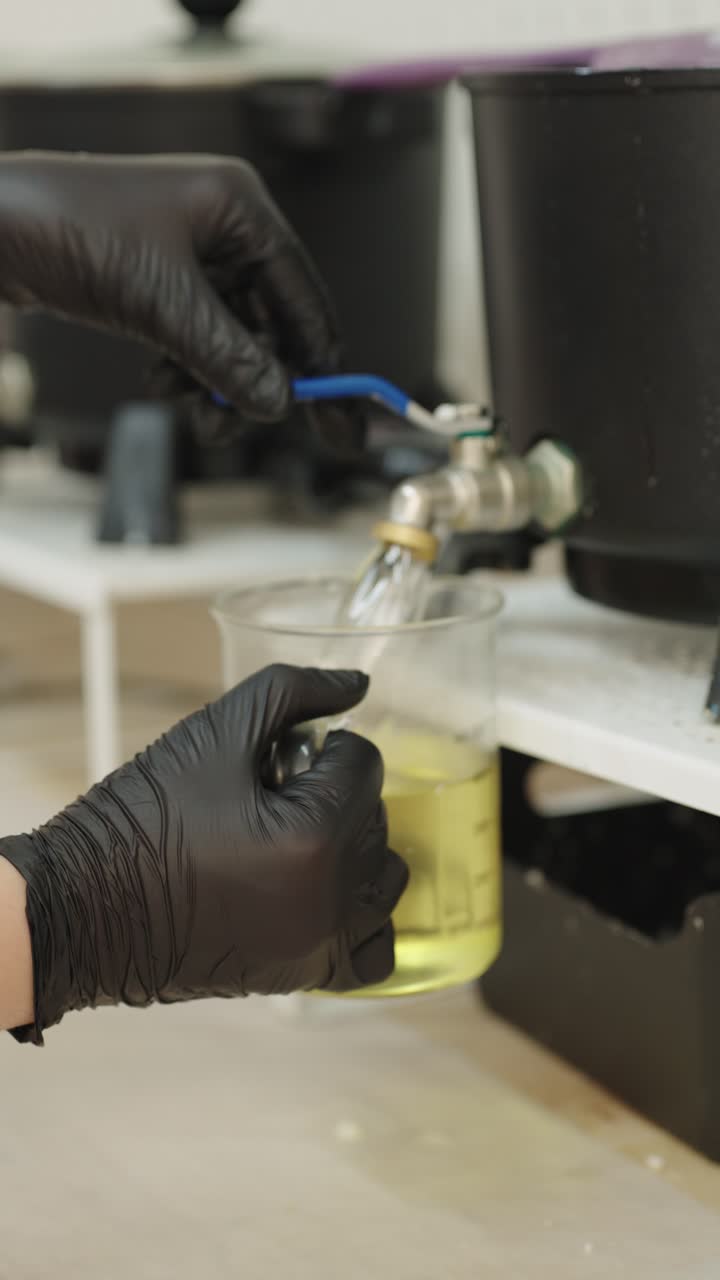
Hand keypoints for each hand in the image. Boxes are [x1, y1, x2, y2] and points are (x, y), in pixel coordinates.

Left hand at [0, 151, 345, 424]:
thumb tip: (278, 401)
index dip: (321, 361)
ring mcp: (188, 254)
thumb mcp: (166, 305)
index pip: (304, 295)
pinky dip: (188, 369)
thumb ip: (231, 358)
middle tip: (253, 423)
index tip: (337, 418)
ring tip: (195, 407)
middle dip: (258, 377)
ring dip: (217, 380)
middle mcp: (221, 226)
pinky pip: (195, 337)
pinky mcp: (156, 280)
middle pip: (270, 322)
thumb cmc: (72, 229)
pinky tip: (165, 383)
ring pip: (231, 337)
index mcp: (240, 208)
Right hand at [0, 665, 407, 1042]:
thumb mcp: (215, 731)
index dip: (326, 748)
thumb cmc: (143, 815)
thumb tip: (356, 684)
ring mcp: (319, 946)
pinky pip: (373, 951)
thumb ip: (295, 692)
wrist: (82, 905)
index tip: (281, 758)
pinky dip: (362, 918)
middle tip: (276, 793)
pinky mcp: (302, 977)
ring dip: (353, 850)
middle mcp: (329, 900)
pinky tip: (319, 890)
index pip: (367, 766)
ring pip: (383, 882)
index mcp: (314, 836)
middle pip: (376, 820)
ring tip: (295, 838)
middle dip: (335, 795)